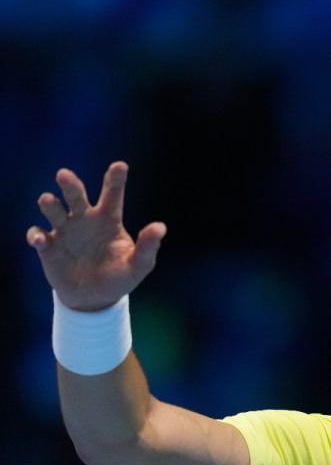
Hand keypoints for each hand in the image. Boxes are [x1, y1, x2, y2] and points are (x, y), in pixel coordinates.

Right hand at [26, 162, 165, 310]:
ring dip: (50, 205)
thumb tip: (160, 227)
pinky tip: (40, 239)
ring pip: (54, 211)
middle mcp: (84, 220)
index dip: (115, 180)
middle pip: (76, 197)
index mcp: (108, 220)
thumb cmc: (119, 277)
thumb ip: (148, 247)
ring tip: (48, 200)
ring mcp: (65, 232)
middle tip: (64, 175)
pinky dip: (36, 236)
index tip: (120, 165)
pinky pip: (39, 236)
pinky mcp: (48, 247)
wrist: (94, 299)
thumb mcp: (138, 266)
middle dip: (70, 185)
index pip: (112, 195)